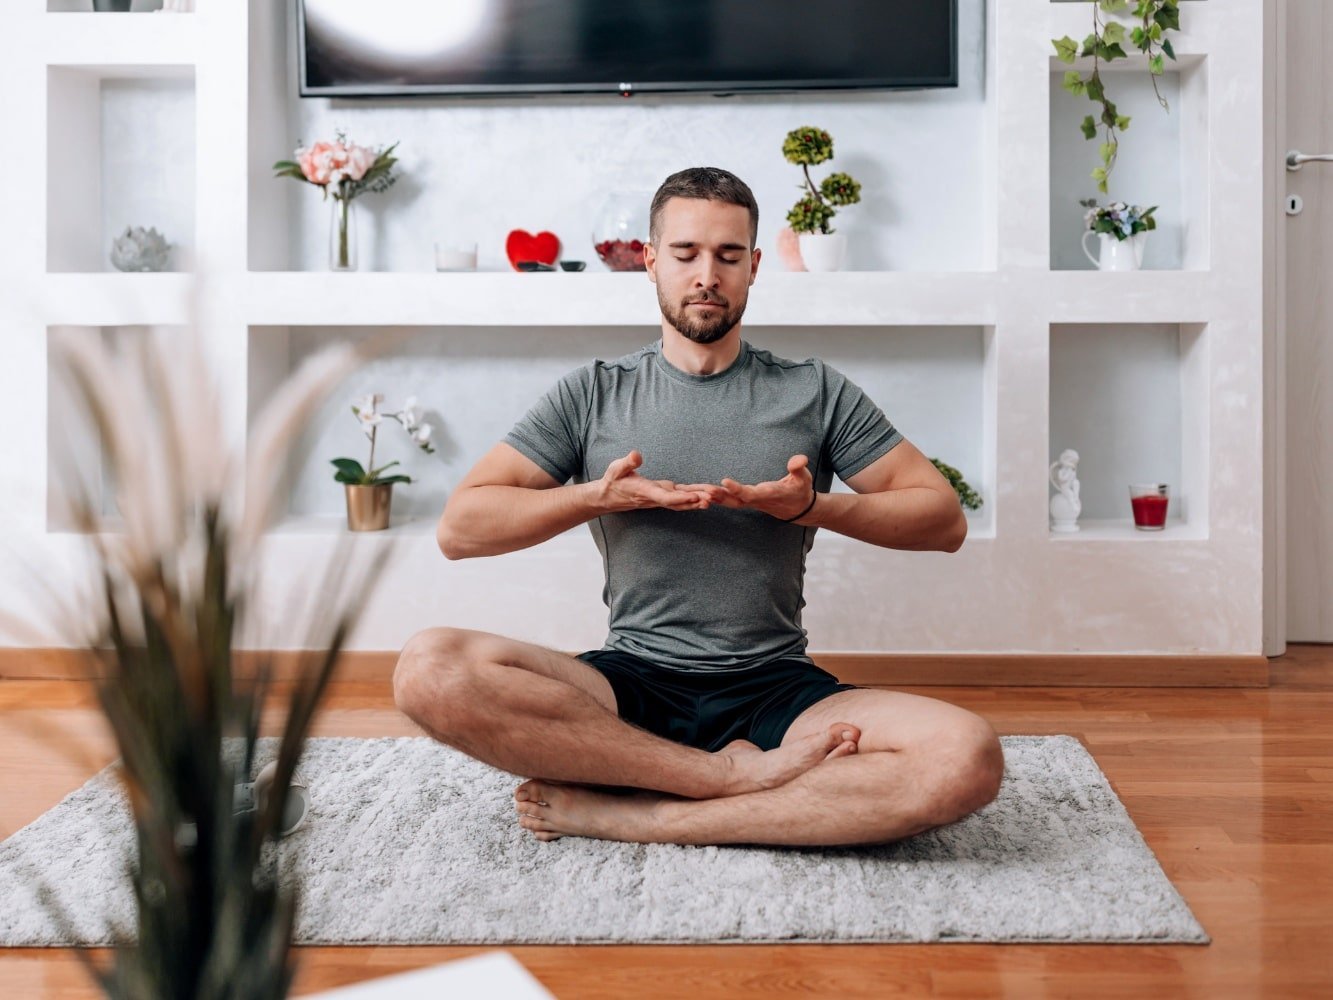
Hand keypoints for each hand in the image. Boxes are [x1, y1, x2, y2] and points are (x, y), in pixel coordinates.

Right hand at [596, 450, 714, 513]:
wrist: (609, 497)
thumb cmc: (613, 480)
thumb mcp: (616, 469)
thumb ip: (627, 463)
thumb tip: (636, 455)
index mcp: (645, 491)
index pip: (665, 497)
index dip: (681, 498)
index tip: (695, 496)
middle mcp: (655, 498)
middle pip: (679, 501)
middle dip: (696, 500)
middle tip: (714, 497)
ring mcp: (660, 498)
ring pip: (682, 502)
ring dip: (699, 501)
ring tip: (716, 498)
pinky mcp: (663, 495)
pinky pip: (681, 499)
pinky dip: (694, 498)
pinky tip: (707, 497)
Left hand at [680, 454, 814, 520]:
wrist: (797, 508)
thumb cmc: (799, 490)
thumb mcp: (803, 478)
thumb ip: (798, 468)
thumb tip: (800, 459)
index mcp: (767, 494)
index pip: (750, 493)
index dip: (737, 488)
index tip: (724, 481)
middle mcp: (754, 500)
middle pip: (731, 500)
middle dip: (715, 495)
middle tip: (699, 489)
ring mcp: (747, 502)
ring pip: (724, 501)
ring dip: (708, 497)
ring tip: (690, 490)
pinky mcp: (742, 501)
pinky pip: (724, 500)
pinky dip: (710, 497)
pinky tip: (696, 492)